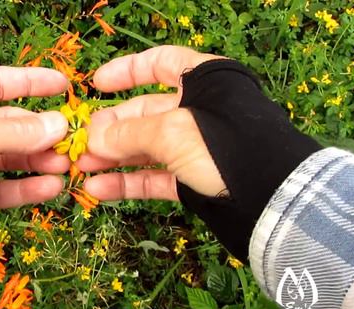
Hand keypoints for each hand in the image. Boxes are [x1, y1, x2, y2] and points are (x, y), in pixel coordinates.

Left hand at [0, 67, 69, 217]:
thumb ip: (14, 132)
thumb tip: (59, 124)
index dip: (31, 82)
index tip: (64, 86)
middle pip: (9, 124)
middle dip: (41, 132)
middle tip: (71, 142)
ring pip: (8, 158)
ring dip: (38, 161)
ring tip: (66, 168)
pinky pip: (0, 187)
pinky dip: (24, 188)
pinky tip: (49, 188)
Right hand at [77, 46, 225, 200]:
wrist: (271, 199)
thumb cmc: (225, 147)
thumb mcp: (172, 132)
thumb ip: (128, 133)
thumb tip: (92, 138)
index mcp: (204, 81)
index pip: (161, 63)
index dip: (128, 71)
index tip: (97, 84)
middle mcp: (199, 111)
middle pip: (145, 112)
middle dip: (111, 129)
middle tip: (82, 143)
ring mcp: (196, 148)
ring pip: (146, 149)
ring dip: (113, 158)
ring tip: (83, 168)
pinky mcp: (194, 180)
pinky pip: (155, 178)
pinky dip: (128, 183)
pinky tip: (100, 189)